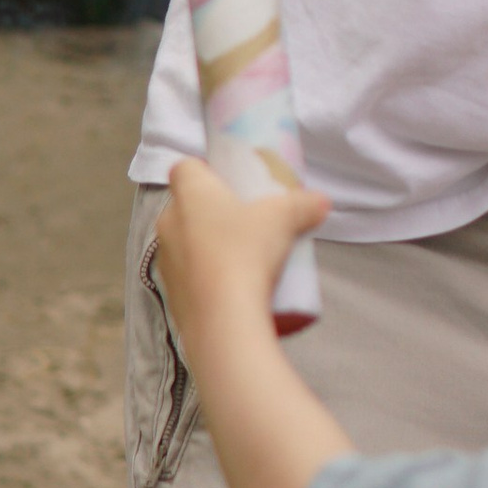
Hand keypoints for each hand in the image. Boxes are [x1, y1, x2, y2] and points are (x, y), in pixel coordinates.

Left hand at [157, 160, 330, 369]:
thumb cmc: (247, 253)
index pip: (184, 167)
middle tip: (246, 218)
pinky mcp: (171, 295)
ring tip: (242, 256)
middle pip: (186, 206)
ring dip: (208, 245)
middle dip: (212, 209)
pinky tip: (233, 287)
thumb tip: (321, 202)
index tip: (231, 180)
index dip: (206, 169)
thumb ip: (304, 204)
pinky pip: (189, 277)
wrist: (224, 320)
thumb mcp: (285, 219)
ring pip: (185, 243)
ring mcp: (166, 262)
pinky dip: (207, 277)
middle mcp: (169, 224)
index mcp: (190, 194)